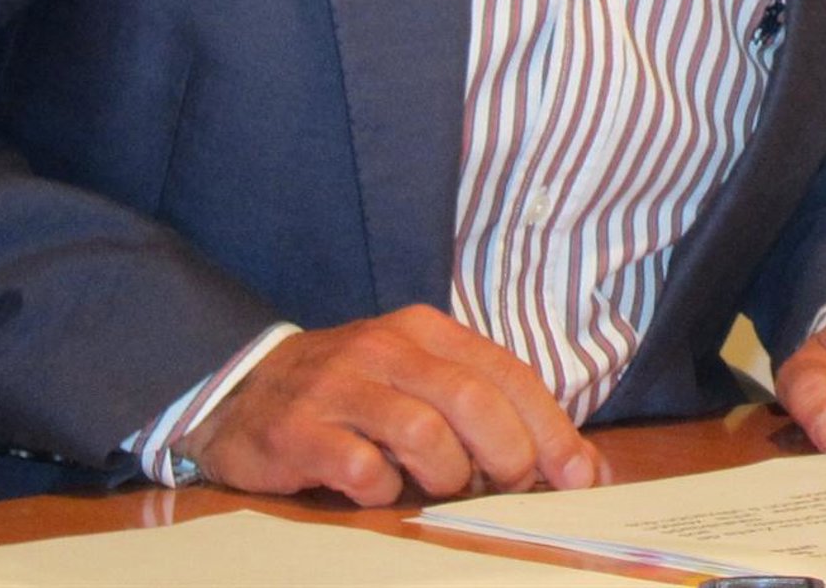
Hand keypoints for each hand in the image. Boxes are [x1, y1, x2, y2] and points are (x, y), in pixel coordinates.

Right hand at [180, 304, 601, 505]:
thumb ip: (488, 411)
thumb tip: (578, 465)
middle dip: (508, 455)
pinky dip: (382, 491)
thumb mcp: (421, 383)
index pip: (506, 372)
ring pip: (421, 430)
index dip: (550, 426)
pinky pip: (358, 465)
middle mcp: (385, 346)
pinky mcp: (298, 428)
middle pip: (471, 398)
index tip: (580, 476)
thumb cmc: (355, 394)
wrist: (245, 390)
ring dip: (447, 475)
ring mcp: (339, 384)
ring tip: (440, 491)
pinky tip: (380, 493)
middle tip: (512, 490)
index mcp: (426, 331)